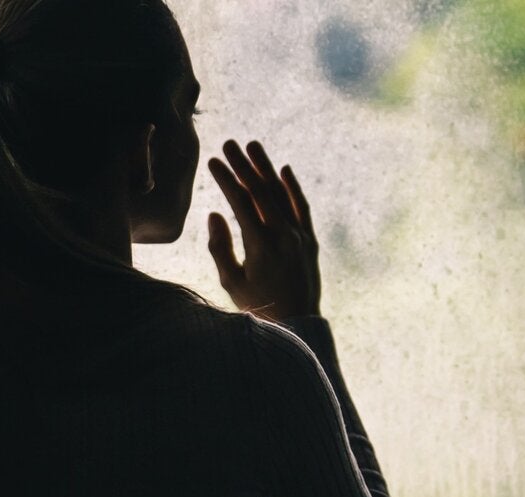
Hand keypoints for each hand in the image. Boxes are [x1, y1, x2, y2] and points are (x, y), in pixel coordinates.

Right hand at [207, 140, 321, 322]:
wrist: (297, 325)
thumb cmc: (258, 306)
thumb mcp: (231, 282)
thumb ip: (221, 248)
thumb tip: (214, 214)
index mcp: (259, 245)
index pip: (240, 202)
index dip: (226, 179)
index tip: (214, 162)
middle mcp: (282, 236)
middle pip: (261, 191)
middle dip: (243, 165)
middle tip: (229, 144)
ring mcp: (299, 237)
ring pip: (281, 194)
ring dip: (266, 168)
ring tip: (253, 147)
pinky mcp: (310, 241)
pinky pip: (302, 207)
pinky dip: (293, 188)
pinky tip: (284, 170)